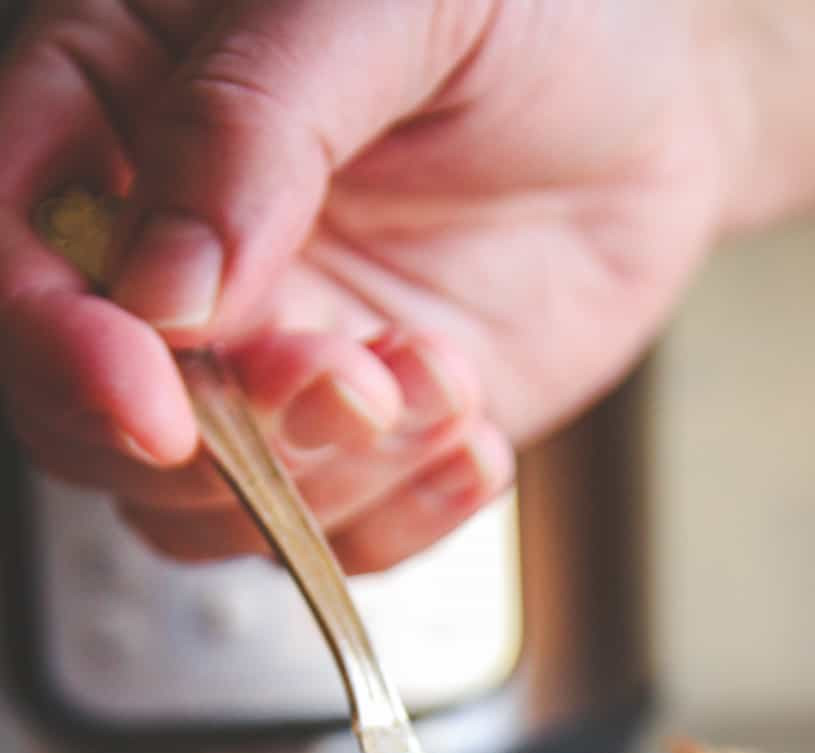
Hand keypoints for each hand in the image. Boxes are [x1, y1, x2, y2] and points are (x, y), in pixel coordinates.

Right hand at [0, 1, 721, 570]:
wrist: (657, 104)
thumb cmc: (530, 7)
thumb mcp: (386, 3)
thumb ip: (253, 127)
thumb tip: (166, 291)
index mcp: (121, 113)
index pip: (20, 259)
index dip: (62, 351)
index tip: (159, 404)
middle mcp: (176, 262)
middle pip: (91, 418)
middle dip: (222, 439)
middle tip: (350, 376)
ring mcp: (265, 366)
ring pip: (208, 507)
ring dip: (329, 477)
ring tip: (441, 373)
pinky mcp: (361, 443)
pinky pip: (336, 544)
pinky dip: (404, 518)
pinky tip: (473, 434)